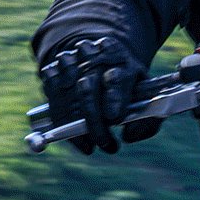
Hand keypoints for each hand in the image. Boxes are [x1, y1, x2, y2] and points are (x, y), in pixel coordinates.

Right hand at [38, 38, 146, 154]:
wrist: (101, 60)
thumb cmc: (126, 83)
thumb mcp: (146, 94)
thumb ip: (148, 118)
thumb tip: (128, 137)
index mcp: (120, 57)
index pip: (117, 77)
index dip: (114, 98)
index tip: (113, 118)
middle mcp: (92, 55)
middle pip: (88, 89)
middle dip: (94, 122)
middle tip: (103, 142)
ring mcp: (69, 60)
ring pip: (67, 97)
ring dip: (76, 126)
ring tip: (90, 144)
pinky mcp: (52, 69)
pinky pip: (51, 98)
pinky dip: (60, 120)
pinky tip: (72, 132)